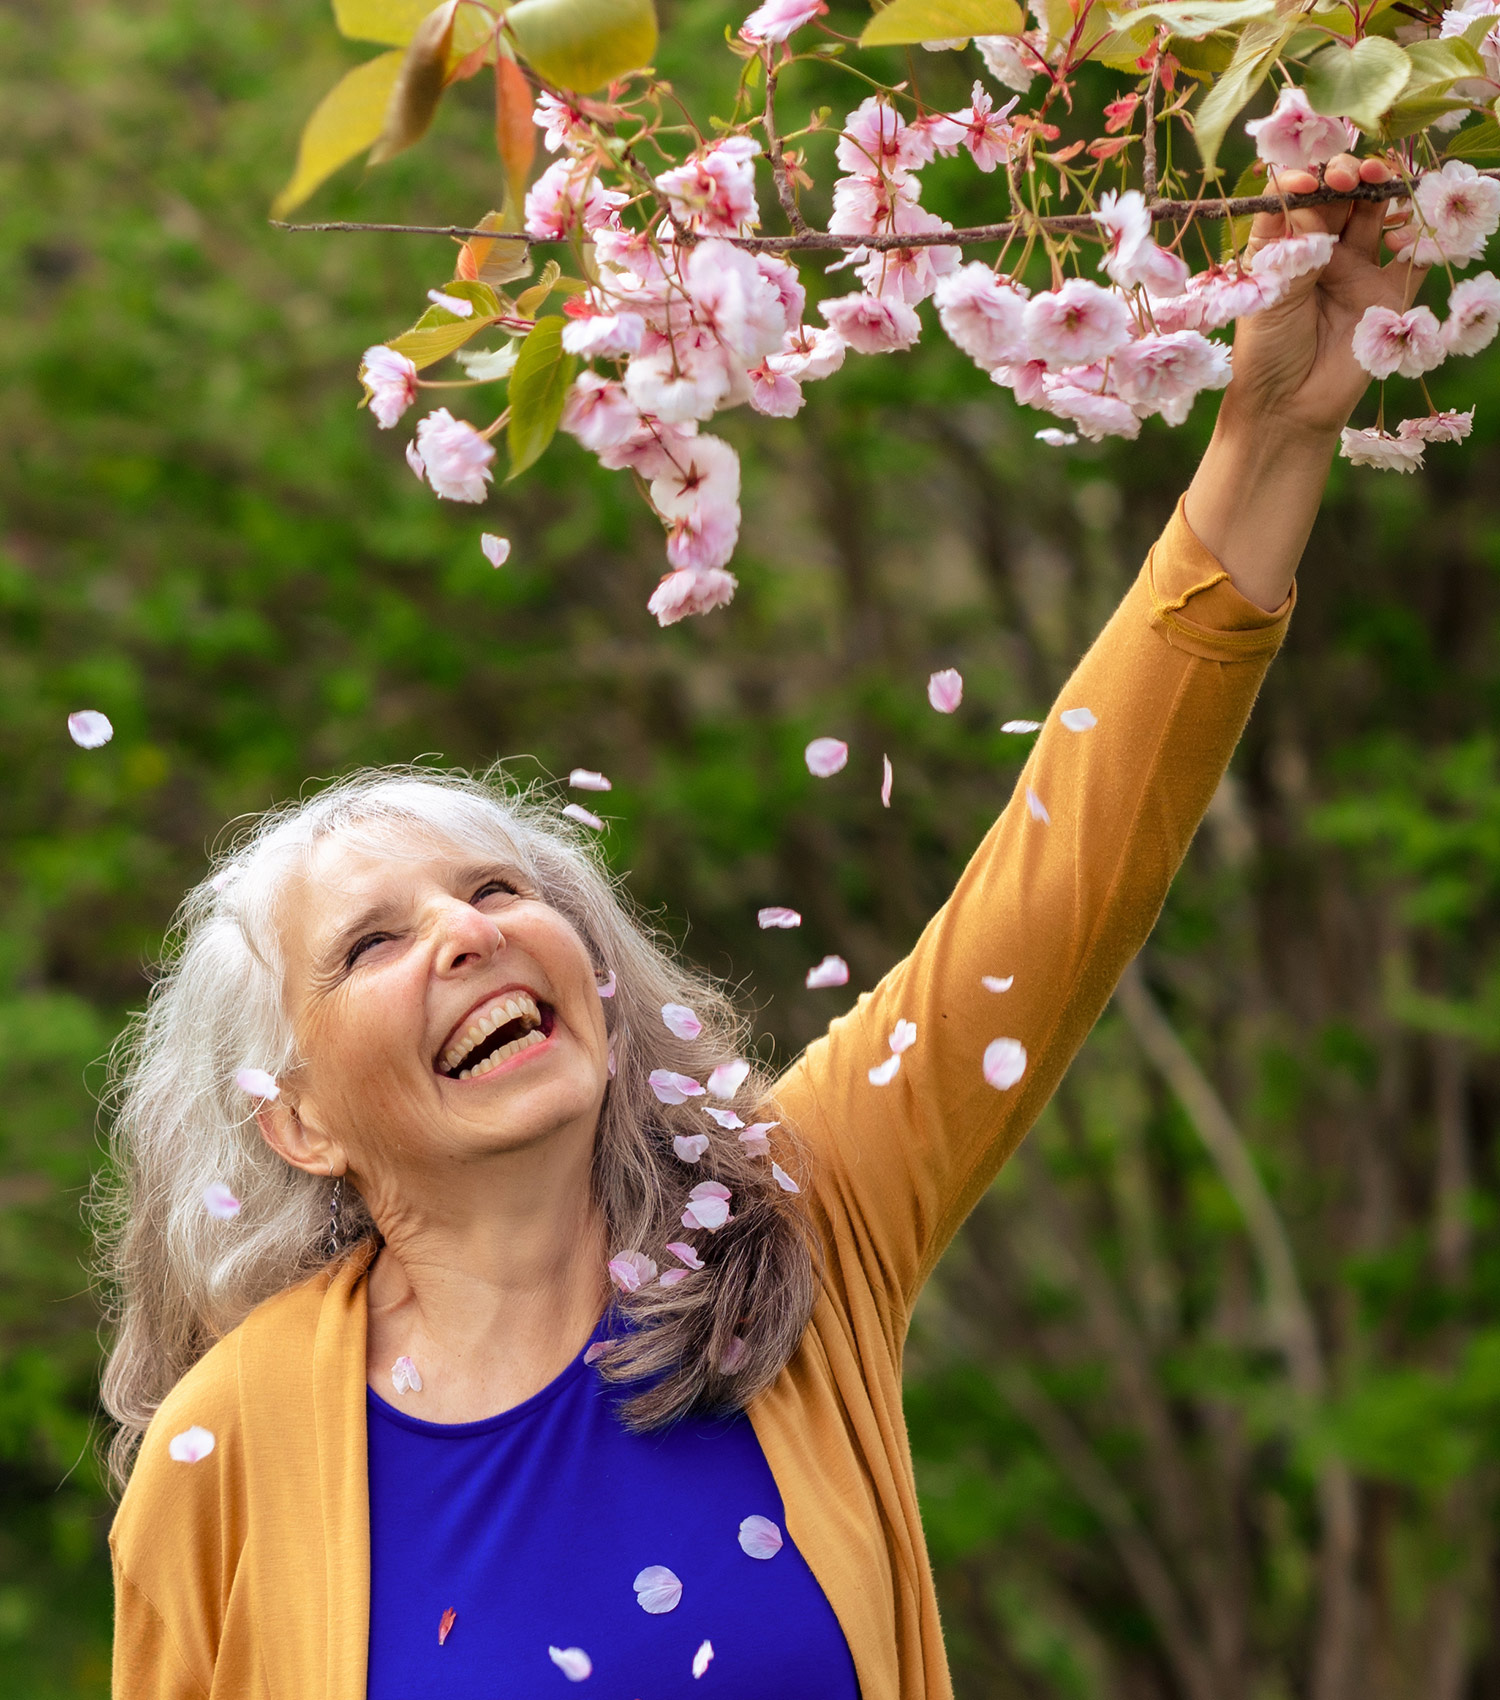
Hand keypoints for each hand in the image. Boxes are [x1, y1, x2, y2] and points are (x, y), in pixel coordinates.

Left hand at [1223, 153, 1425, 440]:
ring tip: (1383, 184)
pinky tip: (1404, 237)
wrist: (1288, 409)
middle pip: (1343, 196)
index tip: (1308, 180)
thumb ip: (1293, 245)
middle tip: (1357, 175)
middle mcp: (1322, 253)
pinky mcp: (1387, 296)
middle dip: (1351, 174)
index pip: (1298, 196)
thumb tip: (1307, 193)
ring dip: (1385, 192)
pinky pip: (1413, 257)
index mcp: (1285, 248)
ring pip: (1378, 214)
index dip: (1305, 178)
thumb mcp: (1268, 294)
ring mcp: (1357, 271)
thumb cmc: (1265, 353)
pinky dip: (1418, 237)